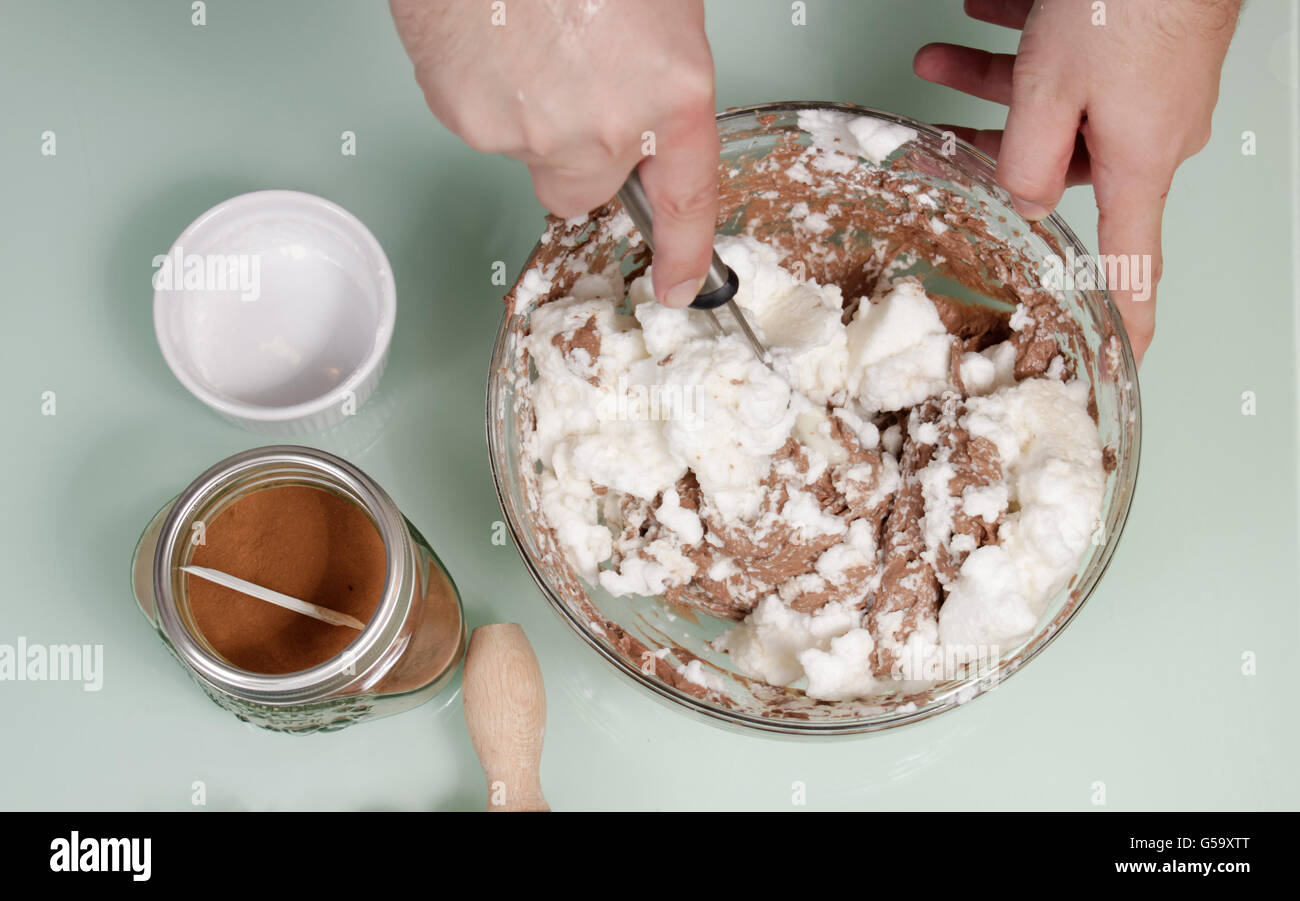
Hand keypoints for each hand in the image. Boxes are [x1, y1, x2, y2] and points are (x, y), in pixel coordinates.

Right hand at [390, 0, 719, 307]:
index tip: (678, 284)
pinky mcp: (471, 122)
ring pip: (532, 155)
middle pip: (586, 189)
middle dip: (580, 156)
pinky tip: (492, 42)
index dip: (684, 251)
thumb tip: (643, 106)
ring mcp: (533, 132)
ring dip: (532, 115)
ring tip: (524, 40)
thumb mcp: (660, 5)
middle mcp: (607, 128)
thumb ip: (658, 74)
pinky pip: (485, 128)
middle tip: (568, 90)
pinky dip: (488, 94)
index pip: (686, 199)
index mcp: (670, 91)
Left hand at [914, 0, 1239, 363]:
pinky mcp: (1145, 42)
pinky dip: (1030, 40)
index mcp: (1137, 163)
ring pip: (1060, 100)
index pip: (1134, 266)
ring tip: (939, 55)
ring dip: (992, 82)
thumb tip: (1020, 203)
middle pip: (1062, 164)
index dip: (1127, 317)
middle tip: (940, 139)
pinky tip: (988, 11)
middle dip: (991, 144)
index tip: (1125, 356)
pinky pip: (1078, 55)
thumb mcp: (1050, 93)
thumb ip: (1025, 161)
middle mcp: (1151, 131)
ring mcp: (1151, 86)